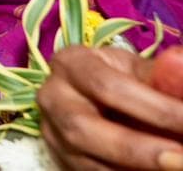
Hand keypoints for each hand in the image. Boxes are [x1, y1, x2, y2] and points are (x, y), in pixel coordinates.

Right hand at [38, 46, 182, 169]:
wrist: (99, 100)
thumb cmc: (124, 79)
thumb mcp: (139, 70)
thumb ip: (163, 75)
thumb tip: (182, 63)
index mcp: (71, 63)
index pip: (109, 87)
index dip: (156, 109)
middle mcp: (52, 97)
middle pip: (84, 129)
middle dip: (138, 149)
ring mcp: (52, 132)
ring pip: (86, 162)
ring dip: (135, 169)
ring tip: (174, 167)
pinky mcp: (61, 159)